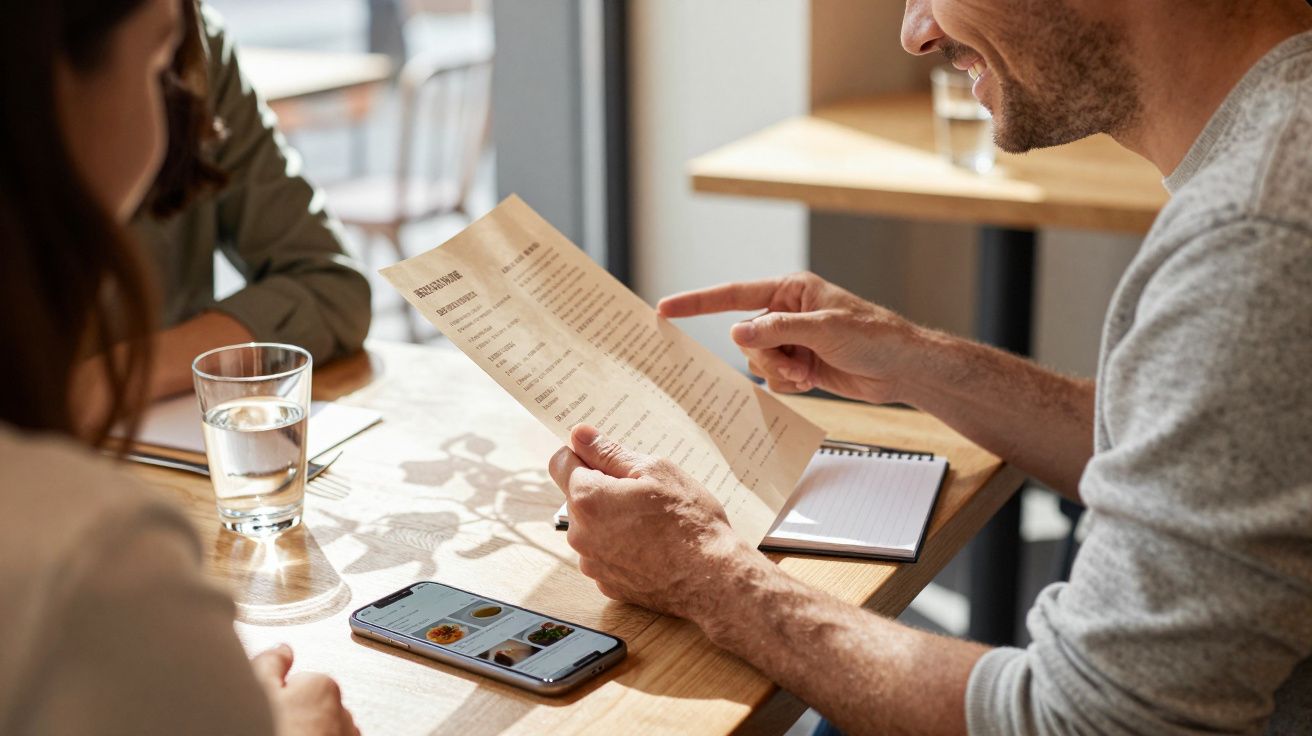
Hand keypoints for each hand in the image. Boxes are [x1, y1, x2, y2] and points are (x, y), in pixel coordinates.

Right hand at [251, 645, 358, 735]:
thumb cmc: (273, 731)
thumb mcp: (257, 692)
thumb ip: (271, 664)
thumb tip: (282, 649)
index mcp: (323, 687)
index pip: (300, 684)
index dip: (278, 699)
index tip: (268, 711)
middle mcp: (343, 713)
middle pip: (313, 708)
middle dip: (296, 718)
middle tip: (274, 728)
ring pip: (323, 731)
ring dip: (309, 735)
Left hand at [548, 425, 759, 621]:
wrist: (713, 577)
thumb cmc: (689, 520)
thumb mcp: (654, 471)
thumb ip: (609, 452)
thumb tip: (579, 435)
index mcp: (588, 498)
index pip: (560, 463)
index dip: (581, 453)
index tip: (601, 455)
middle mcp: (580, 534)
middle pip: (577, 497)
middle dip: (602, 489)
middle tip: (642, 492)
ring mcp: (592, 564)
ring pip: (591, 527)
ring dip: (610, 519)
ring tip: (651, 523)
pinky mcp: (606, 584)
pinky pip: (604, 554)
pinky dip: (620, 547)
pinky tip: (650, 546)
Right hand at [658, 272, 924, 403]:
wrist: (903, 368)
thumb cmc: (874, 336)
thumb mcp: (823, 329)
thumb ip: (776, 329)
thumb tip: (736, 331)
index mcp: (789, 290)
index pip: (733, 294)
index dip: (697, 302)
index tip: (665, 308)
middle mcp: (786, 312)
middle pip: (746, 338)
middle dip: (766, 356)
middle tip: (797, 365)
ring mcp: (792, 340)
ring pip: (757, 361)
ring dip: (779, 372)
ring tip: (808, 373)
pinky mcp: (799, 364)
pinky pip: (772, 378)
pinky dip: (788, 384)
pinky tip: (812, 380)